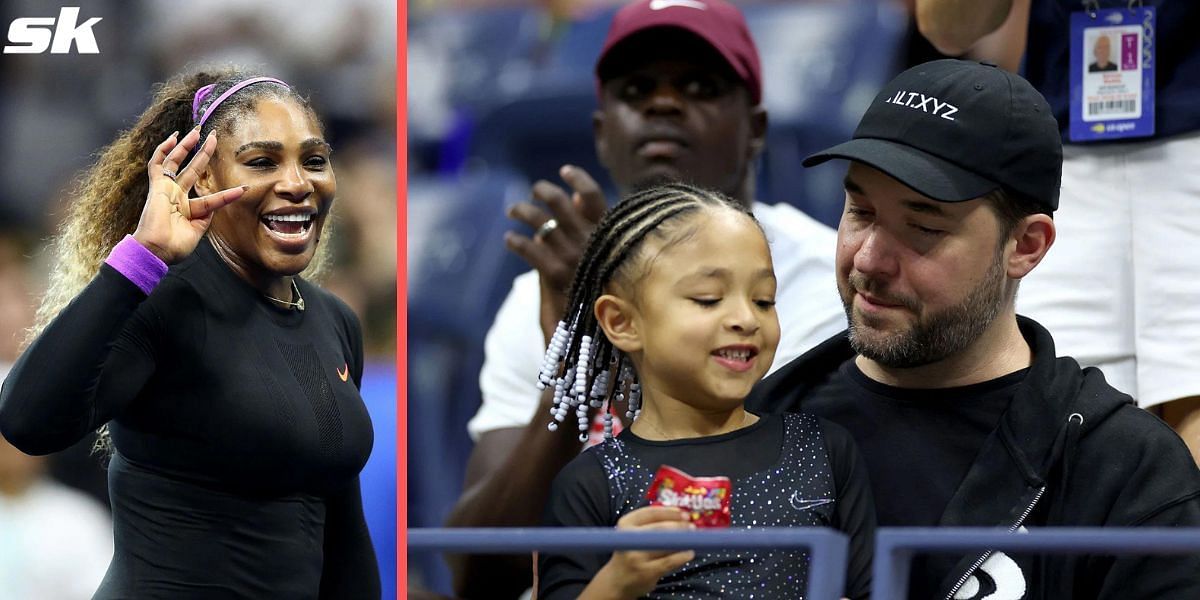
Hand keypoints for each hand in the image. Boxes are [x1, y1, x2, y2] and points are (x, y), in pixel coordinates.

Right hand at [131, 127, 246, 263]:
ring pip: (176, 160)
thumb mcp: (198, 232)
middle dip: (203, 151)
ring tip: (198, 130)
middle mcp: (177, 196)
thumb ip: (208, 216)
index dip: (228, 194)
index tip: (244, 189)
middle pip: (193, 168)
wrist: (156, 251)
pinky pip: (157, 164)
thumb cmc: (174, 247)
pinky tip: (174, 138)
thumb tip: (219, 203)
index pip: (211, 197)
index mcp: (189, 209)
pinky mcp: (157, 186)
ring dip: (187, 145)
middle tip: (213, 135)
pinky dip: (163, 150)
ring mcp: (166, 189)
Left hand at [504, 165, 606, 339]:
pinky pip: (530, 249)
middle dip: (543, 192)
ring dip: (522, 212)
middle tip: (533, 191)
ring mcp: (574, 258)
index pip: (594, 197)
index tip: (565, 170)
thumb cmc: (597, 291)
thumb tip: (575, 197)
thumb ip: (588, 226)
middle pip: (561, 204)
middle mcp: (592, 243)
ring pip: (541, 223)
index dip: (579, 179)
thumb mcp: (599, 256)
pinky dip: (517, 242)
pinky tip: (510, 240)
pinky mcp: (556, 275)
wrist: (596, 334)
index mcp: (608, 236)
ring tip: (512, 211)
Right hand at [586, 506, 695, 599]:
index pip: (650, 513)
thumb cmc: (631, 552)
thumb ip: (651, 523)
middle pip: (659, 528)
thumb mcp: (633, 534)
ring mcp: (637, 556)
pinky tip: (689, 553)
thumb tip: (680, 515)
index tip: (683, 513)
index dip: (670, 512)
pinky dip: (682, 556)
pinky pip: (670, 561)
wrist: (617, 580)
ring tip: (693, 539)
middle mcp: (629, 539)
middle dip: (679, 526)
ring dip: (683, 541)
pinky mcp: (646, 572)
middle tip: (691, 527)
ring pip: (666, 544)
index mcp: (625, 524)